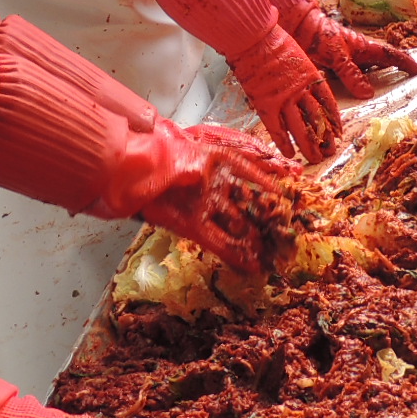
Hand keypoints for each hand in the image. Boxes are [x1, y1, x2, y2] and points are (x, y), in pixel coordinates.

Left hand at [99, 120, 294, 274]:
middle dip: (266, 217)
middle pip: (247, 201)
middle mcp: (214, 184)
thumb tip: (233, 174)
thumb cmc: (160, 154)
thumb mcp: (188, 152)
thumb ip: (215, 165)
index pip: (251, 170)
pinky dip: (233, 252)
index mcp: (217, 160)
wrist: (127, 171)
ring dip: (253, 240)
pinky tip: (251, 265)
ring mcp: (204, 205)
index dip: (270, 181)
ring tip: (274, 255)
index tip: (289, 192)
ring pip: (235, 223)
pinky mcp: (191, 225)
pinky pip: (216, 240)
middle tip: (286, 233)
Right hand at [228, 25, 340, 158]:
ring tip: (314, 159)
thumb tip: (309, 88)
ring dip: (308, 146)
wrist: (255, 40)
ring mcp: (283, 100)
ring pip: (300, 128)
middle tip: (330, 152)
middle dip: (324, 139)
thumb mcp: (298, 56)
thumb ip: (304, 75)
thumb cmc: (274, 43)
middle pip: (317, 120)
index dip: (334, 121)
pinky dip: (284, 142)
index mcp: (312, 78)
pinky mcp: (266, 105)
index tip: (338, 133)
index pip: (328, 105)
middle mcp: (301, 92)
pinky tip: (289, 153)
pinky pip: (277, 129)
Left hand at [293, 6, 416, 97]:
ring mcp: (347, 62)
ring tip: (384, 102)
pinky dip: (356, 92)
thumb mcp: (338, 55)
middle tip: (406, 91)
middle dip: (394, 76)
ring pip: (366, 75)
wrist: (297, 29)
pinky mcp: (335, 69)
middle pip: (381, 66)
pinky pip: (350, 82)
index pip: (391, 54)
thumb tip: (369, 93)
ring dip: (374, 86)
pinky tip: (356, 103)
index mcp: (365, 47)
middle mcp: (359, 55)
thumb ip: (352, 74)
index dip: (406, 62)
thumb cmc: (320, 35)